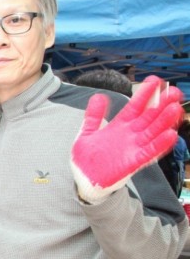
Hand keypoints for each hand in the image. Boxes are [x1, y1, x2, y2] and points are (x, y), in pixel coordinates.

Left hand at [71, 75, 183, 202]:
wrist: (84, 178)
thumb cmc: (86, 156)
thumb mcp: (86, 132)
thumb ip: (93, 116)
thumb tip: (98, 96)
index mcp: (120, 125)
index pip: (135, 106)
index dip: (144, 94)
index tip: (155, 80)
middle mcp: (130, 135)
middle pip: (149, 117)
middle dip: (161, 105)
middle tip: (174, 91)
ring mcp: (133, 148)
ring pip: (153, 132)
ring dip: (164, 122)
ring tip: (175, 109)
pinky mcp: (133, 162)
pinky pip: (149, 152)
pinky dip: (159, 144)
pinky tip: (170, 135)